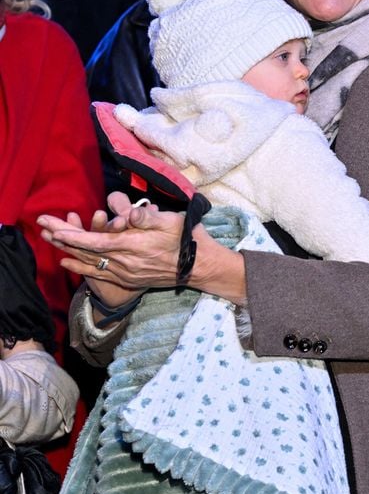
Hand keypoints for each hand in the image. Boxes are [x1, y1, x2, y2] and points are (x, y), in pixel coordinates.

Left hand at [37, 192, 246, 305]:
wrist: (201, 267)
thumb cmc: (188, 238)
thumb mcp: (171, 220)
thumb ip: (146, 216)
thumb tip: (127, 213)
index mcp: (134, 245)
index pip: (96, 241)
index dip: (73, 235)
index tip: (54, 227)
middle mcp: (126, 263)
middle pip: (87, 251)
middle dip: (63, 239)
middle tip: (43, 227)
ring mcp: (128, 274)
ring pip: (91, 263)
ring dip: (68, 252)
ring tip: (50, 241)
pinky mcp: (131, 280)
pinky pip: (100, 275)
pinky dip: (81, 269)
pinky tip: (69, 264)